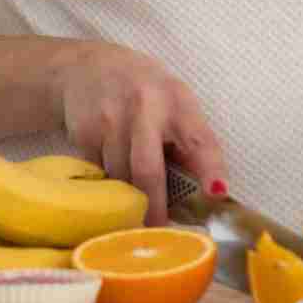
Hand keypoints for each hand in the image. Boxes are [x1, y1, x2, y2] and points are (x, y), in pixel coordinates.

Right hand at [48, 40, 229, 226]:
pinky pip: (100, 174)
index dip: (210, 168)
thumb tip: (207, 194)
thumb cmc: (145, 93)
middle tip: (159, 234)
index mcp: (178, 101)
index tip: (217, 194)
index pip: (199, 139)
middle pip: (149, 169)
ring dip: (130, 199)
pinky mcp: (84, 132)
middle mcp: (145, 106)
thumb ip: (190, 141)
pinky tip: (111, 183)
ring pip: (121, 178)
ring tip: (136, 209)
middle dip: (155, 206)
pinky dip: (108, 186)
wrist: (86, 68)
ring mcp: (110, 119)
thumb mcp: (175, 103)